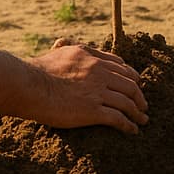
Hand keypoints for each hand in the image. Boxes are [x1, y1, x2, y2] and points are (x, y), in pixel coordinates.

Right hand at [28, 41, 148, 134]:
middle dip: (139, 96)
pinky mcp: (93, 111)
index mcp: (93, 57)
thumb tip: (65, 43)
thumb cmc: (40, 70)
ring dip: (138, 112)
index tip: (136, 85)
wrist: (30, 85)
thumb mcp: (60, 51)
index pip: (121, 67)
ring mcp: (98, 92)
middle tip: (143, 105)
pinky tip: (132, 130)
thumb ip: (71, 48)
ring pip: (128, 102)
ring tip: (142, 120)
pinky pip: (119, 119)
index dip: (132, 77)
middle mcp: (100, 72)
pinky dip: (129, 125)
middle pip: (130, 85)